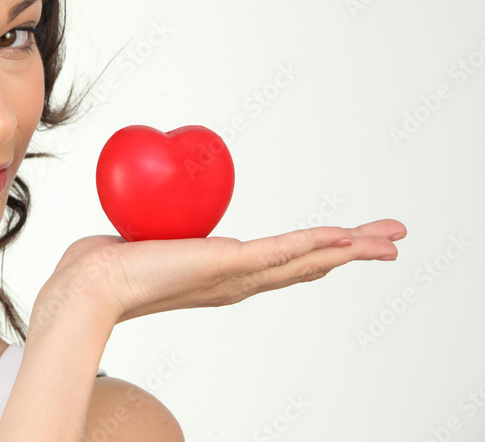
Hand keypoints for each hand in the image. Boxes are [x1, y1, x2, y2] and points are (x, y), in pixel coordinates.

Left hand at [49, 219, 405, 325]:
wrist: (92, 285)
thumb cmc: (106, 264)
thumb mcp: (144, 237)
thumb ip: (155, 224)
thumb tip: (148, 200)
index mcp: (221, 274)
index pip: (281, 262)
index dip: (317, 252)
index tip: (345, 241)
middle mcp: (236, 281)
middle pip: (307, 264)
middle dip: (353, 251)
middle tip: (392, 240)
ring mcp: (235, 276)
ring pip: (307, 259)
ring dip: (351, 247)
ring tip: (390, 240)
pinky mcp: (227, 266)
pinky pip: (282, 251)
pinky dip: (318, 243)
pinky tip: (348, 239)